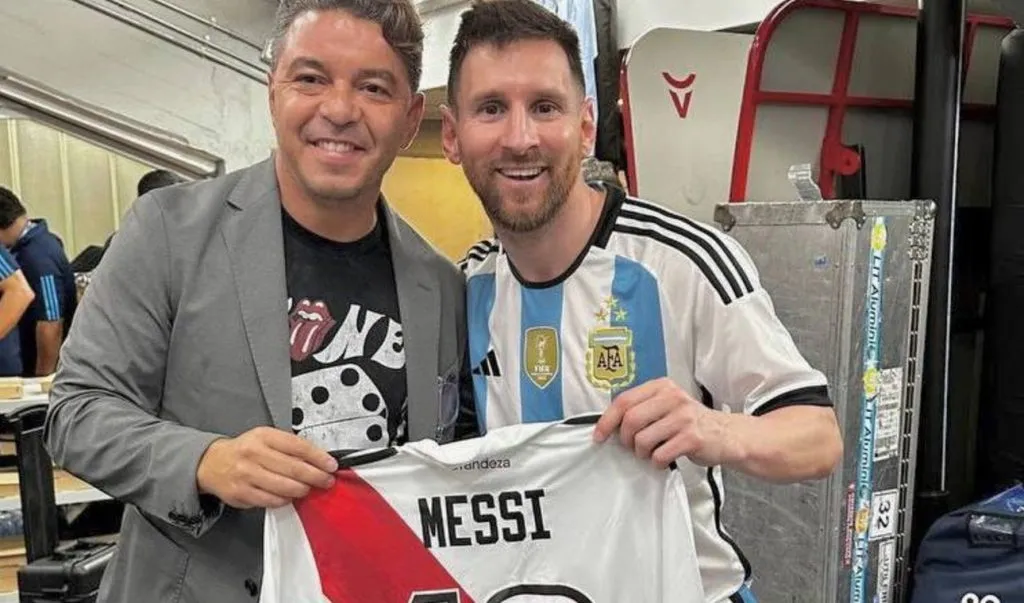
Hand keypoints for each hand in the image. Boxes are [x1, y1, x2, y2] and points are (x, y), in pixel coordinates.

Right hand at [196, 427, 338, 508]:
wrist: (212, 463)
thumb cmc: (245, 450)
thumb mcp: (266, 438)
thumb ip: (289, 447)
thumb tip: (319, 459)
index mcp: (263, 436)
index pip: (298, 446)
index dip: (318, 457)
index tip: (331, 465)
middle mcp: (254, 454)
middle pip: (294, 468)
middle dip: (316, 476)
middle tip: (326, 480)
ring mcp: (246, 474)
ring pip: (284, 487)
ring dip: (302, 490)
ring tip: (308, 489)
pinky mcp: (241, 493)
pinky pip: (271, 500)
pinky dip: (285, 500)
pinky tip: (289, 496)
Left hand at [593, 378, 729, 468]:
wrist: (726, 434)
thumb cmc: (690, 422)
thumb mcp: (666, 405)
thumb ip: (642, 408)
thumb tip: (609, 424)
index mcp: (662, 387)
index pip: (624, 400)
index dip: (607, 420)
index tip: (599, 435)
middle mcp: (673, 397)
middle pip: (630, 420)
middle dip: (626, 439)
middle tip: (632, 447)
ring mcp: (684, 417)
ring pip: (643, 440)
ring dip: (641, 452)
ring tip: (651, 452)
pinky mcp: (692, 438)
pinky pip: (660, 454)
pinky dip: (656, 462)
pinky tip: (664, 459)